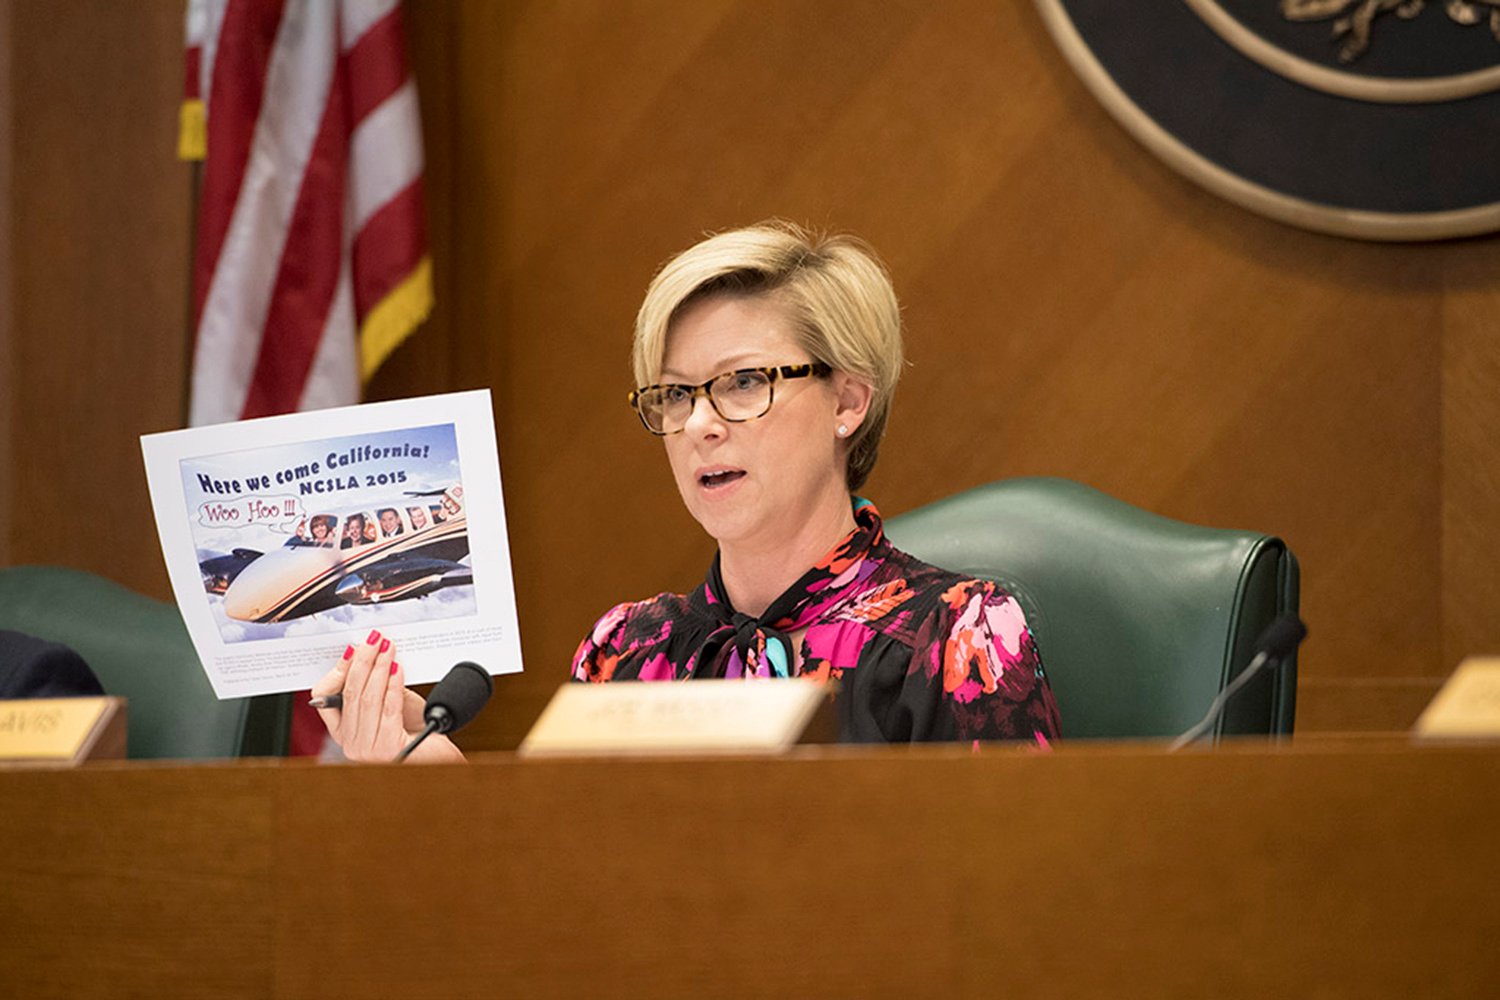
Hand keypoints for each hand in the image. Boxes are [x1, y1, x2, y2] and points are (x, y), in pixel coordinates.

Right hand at [311, 630, 465, 763]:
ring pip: (368, 698)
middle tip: (374, 640)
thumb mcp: (389, 703)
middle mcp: (351, 745)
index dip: (338, 671)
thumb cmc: (415, 731)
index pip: (324, 698)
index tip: (354, 649)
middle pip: (350, 693)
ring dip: (379, 668)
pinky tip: (398, 668)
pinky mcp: (389, 748)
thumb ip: (375, 685)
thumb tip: (368, 653)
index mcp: (344, 734)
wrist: (440, 759)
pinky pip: (388, 707)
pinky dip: (392, 684)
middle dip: (363, 662)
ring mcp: (368, 750)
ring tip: (388, 648)